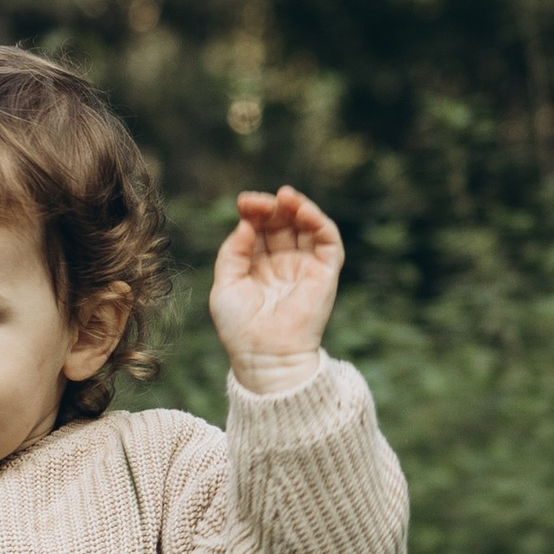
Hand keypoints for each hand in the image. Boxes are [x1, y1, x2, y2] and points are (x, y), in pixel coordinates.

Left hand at [209, 185, 343, 392]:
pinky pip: (328, 239)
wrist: (265, 356)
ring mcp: (305, 266)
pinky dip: (318, 220)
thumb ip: (233, 252)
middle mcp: (283, 262)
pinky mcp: (325, 272)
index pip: (259, 226)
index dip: (253, 210)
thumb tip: (246, 223)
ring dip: (297, 206)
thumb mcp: (225, 285)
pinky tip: (302, 211)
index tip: (243, 203)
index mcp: (257, 264)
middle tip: (259, 202)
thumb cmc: (240, 328)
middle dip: (272, 206)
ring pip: (306, 224)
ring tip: (285, 197)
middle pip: (282, 220)